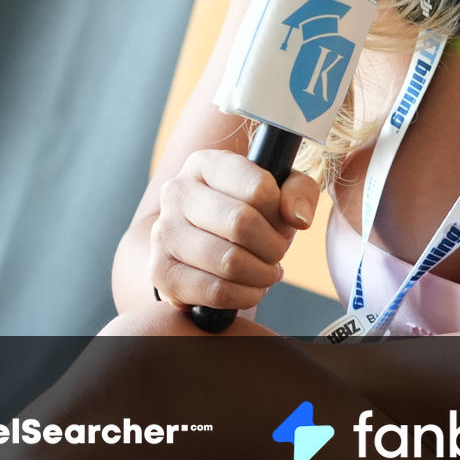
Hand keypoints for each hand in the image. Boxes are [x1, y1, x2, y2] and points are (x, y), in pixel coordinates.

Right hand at [148, 149, 318, 312]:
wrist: (198, 247)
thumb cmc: (246, 214)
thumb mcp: (279, 192)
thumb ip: (299, 192)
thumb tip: (297, 217)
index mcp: (205, 163)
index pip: (258, 187)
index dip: (279, 212)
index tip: (281, 222)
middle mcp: (177, 191)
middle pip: (241, 223)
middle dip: (272, 246)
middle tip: (277, 253)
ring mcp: (163, 232)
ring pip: (229, 261)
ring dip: (261, 274)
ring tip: (267, 272)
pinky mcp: (161, 272)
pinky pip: (215, 292)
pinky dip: (244, 296)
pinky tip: (250, 289)